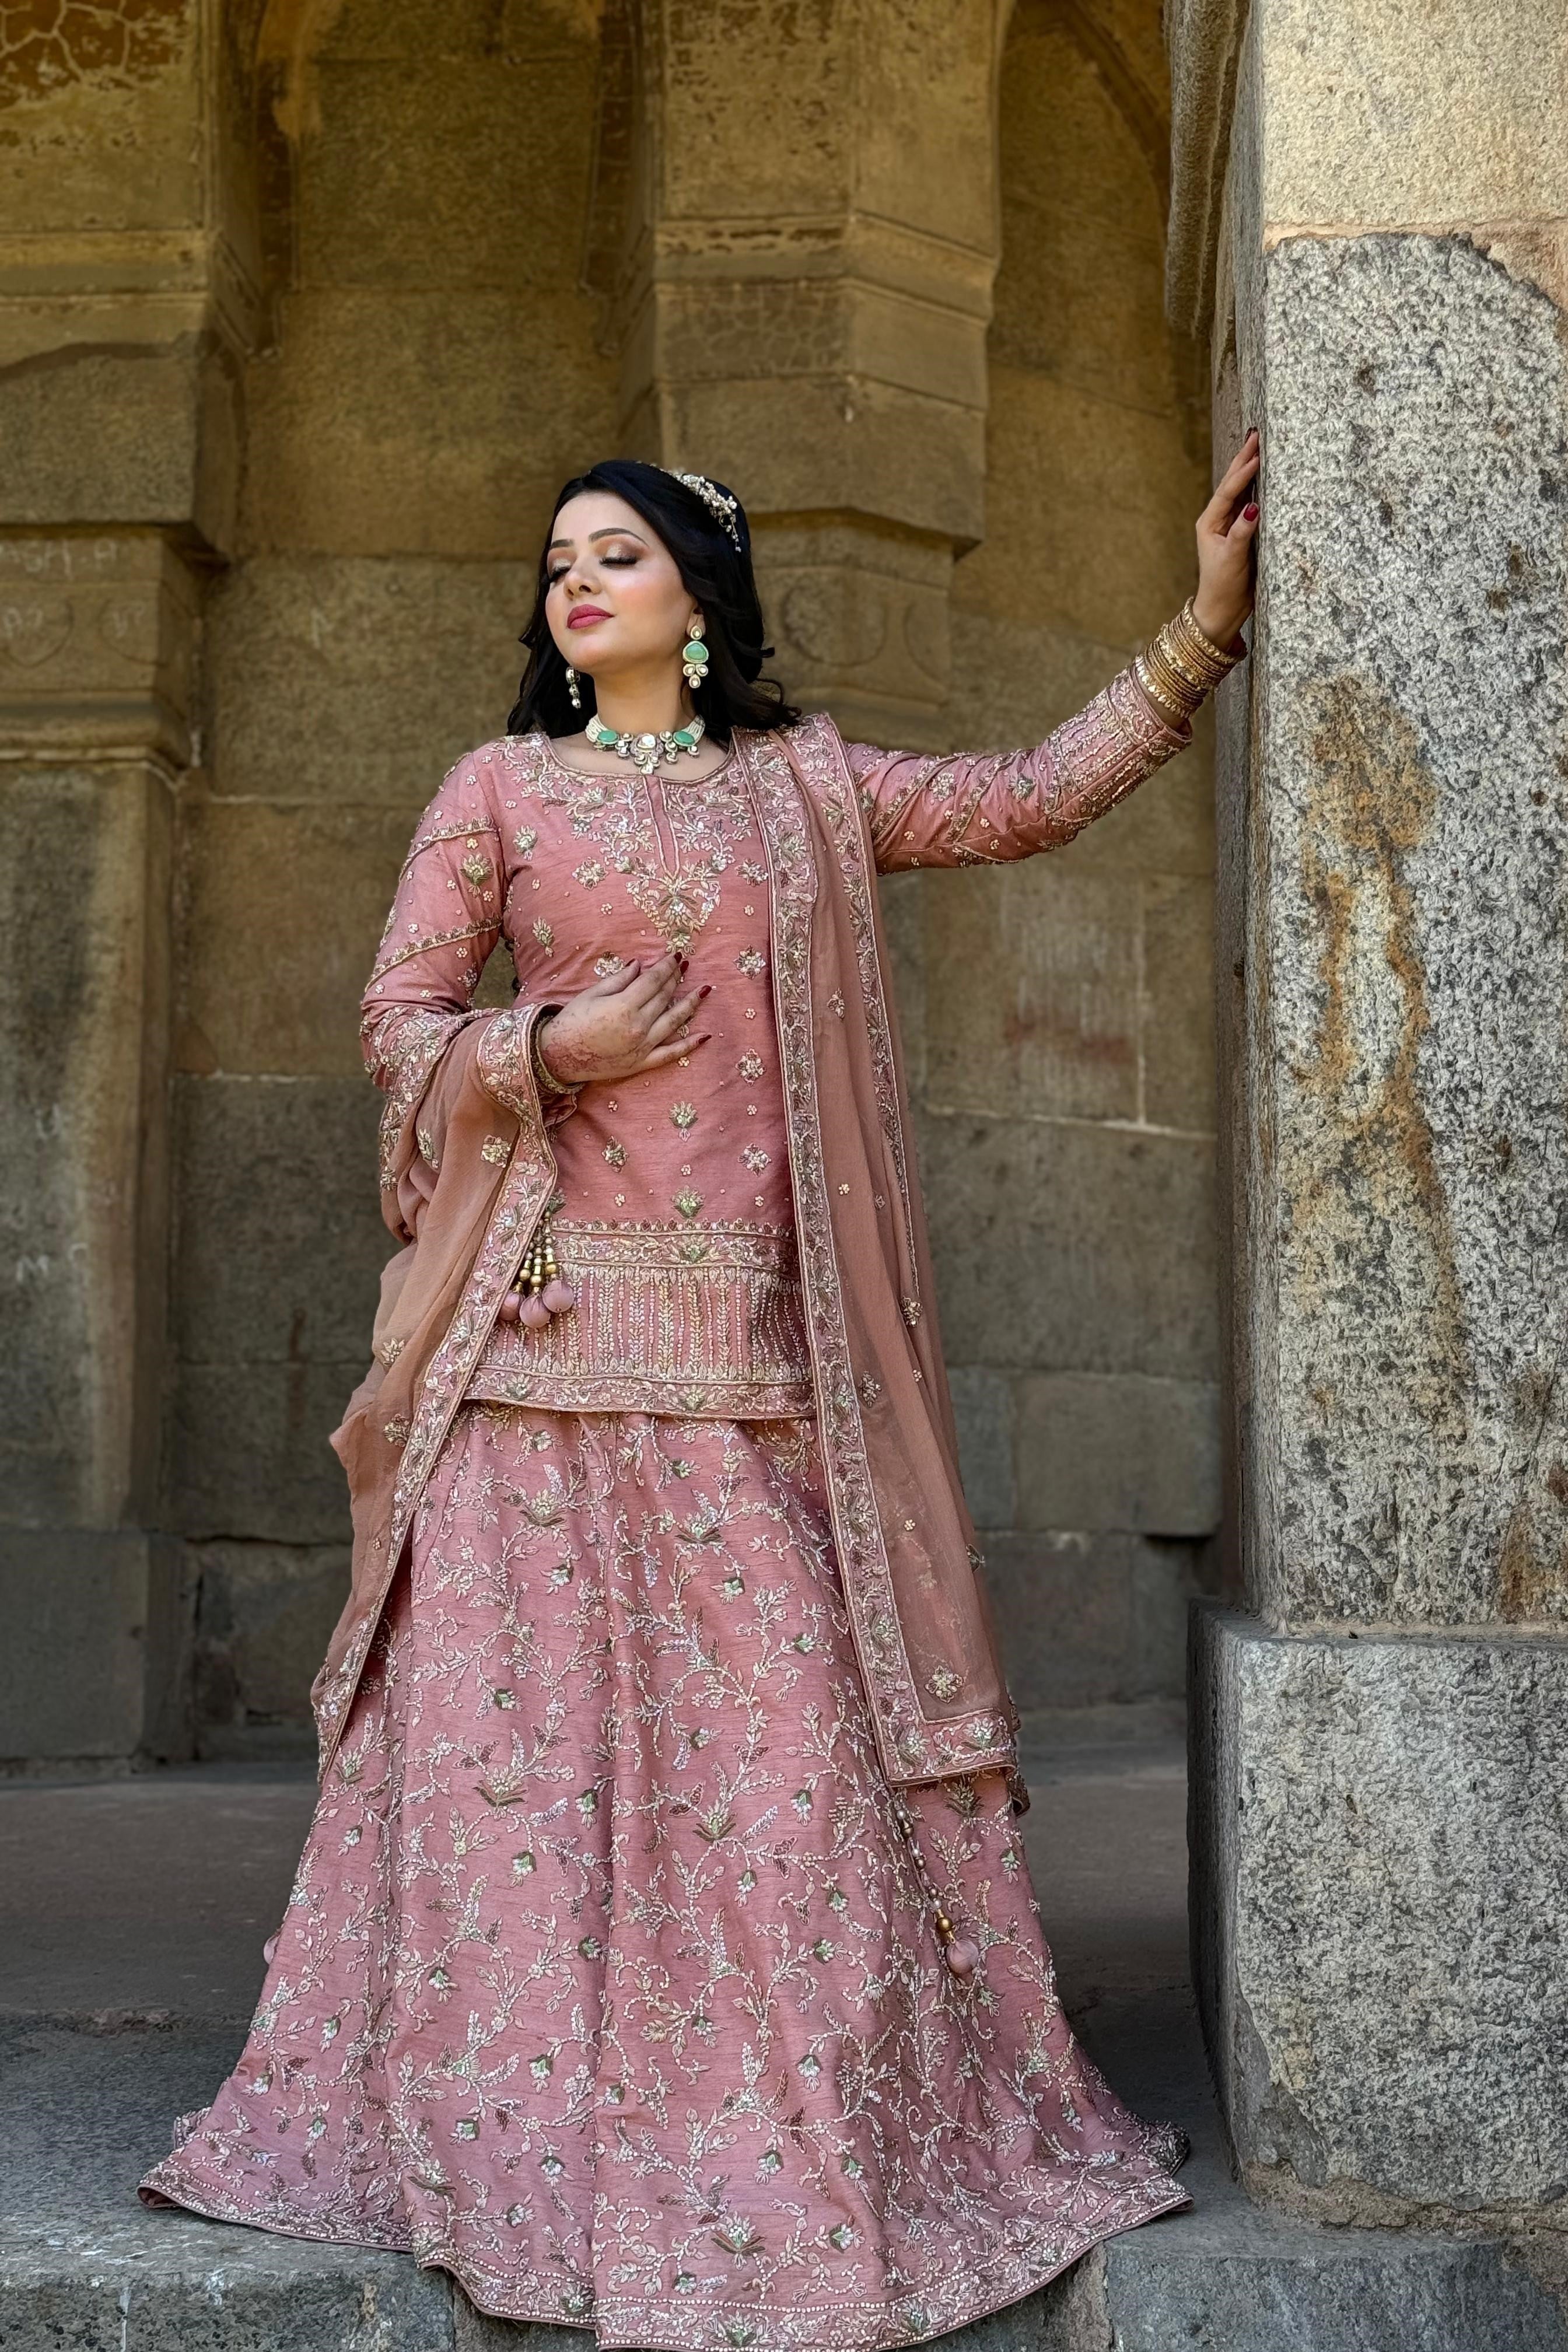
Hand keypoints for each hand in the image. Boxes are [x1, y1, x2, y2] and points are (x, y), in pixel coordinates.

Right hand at [536, 951, 710, 1086]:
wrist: (559, 1056)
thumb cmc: (572, 1022)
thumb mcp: (592, 994)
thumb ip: (620, 979)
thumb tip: (640, 965)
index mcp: (624, 1006)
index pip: (654, 981)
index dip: (666, 966)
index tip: (676, 955)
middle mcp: (638, 1026)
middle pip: (664, 997)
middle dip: (676, 978)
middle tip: (685, 965)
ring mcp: (642, 1046)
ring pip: (674, 1021)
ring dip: (690, 1004)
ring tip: (704, 991)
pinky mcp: (642, 1063)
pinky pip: (671, 1054)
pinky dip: (689, 1045)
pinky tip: (705, 1036)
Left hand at [1191, 428, 1259, 650]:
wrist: (1223, 610)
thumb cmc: (1223, 587)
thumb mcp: (1233, 559)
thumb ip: (1242, 532)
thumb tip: (1253, 507)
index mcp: (1210, 522)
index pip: (1229, 490)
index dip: (1243, 471)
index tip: (1257, 452)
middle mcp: (1219, 520)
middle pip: (1233, 484)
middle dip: (1244, 459)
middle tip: (1257, 435)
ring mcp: (1231, 525)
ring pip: (1242, 491)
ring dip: (1251, 469)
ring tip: (1260, 447)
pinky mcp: (1243, 533)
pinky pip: (1251, 505)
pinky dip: (1259, 488)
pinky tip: (1267, 476)